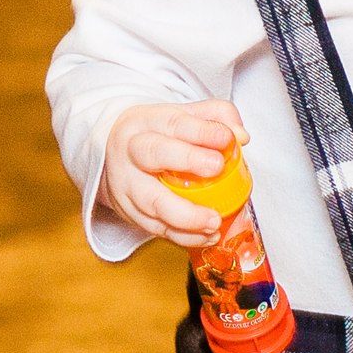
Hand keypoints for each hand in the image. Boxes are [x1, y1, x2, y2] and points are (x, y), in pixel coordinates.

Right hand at [99, 99, 247, 248]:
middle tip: (217, 168)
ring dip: (185, 215)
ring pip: (152, 201)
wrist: (111, 153)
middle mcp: (132, 152)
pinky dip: (183, 235)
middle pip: (153, 154)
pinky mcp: (129, 211)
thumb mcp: (183, 116)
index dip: (202, 131)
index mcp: (147, 123)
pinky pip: (155, 227)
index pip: (174, 123)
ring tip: (213, 221)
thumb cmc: (156, 135)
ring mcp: (127, 184)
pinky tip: (206, 235)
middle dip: (187, 160)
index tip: (227, 138)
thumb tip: (240, 135)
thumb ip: (216, 118)